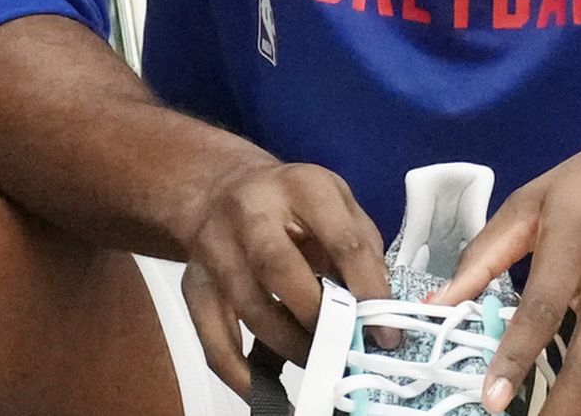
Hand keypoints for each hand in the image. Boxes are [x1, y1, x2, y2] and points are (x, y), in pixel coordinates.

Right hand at [176, 160, 396, 395]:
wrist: (220, 189)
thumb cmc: (292, 204)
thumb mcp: (336, 204)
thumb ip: (362, 249)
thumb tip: (380, 312)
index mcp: (301, 186)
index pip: (342, 239)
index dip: (368, 289)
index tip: (386, 332)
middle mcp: (251, 212)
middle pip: (279, 267)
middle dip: (318, 317)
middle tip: (346, 347)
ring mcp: (215, 250)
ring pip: (250, 309)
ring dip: (291, 348)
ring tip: (321, 363)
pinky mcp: (194, 285)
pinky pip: (215, 342)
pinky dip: (242, 376)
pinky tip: (269, 393)